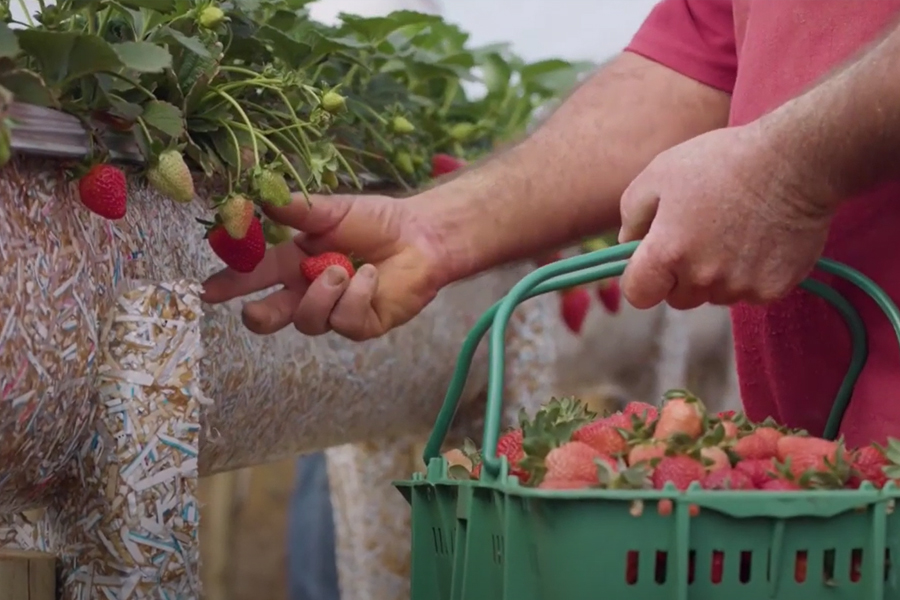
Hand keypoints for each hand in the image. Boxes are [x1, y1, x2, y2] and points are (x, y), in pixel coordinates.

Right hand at [201, 194, 446, 340]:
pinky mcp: (360, 324)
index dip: (230, 283)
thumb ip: (297, 209)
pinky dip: (356, 295)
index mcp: (293, 262)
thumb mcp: (332, 210)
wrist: (421, 234)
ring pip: (307, 320)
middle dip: (258, 316)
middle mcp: (308, 290)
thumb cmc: (376, 220)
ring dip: (321, 293)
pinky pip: (344, 320)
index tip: (208, 290)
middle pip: (271, 316)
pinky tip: (369, 275)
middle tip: (252, 310)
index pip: (254, 276)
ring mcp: (334, 310)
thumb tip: (262, 197)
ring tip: (342, 268)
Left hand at [617, 123, 834, 309]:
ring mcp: (739, 287)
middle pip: (678, 298)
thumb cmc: (722, 161)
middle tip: (701, 236)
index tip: (653, 264)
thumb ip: (632, 215)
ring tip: (734, 231)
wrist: (795, 161)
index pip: (638, 294)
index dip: (642, 279)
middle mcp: (701, 277)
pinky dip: (750, 274)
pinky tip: (759, 239)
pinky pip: (749, 293)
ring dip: (717, 275)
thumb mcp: (659, 173)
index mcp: (667, 252)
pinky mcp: (772, 289)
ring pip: (714, 295)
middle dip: (681, 275)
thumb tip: (628, 244)